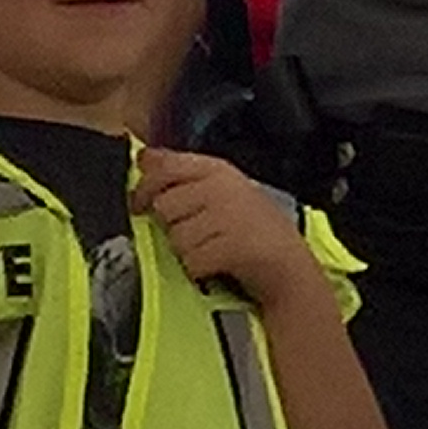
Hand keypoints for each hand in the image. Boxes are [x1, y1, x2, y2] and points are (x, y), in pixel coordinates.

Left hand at [137, 147, 332, 315]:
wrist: (288, 266)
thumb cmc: (252, 228)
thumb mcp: (222, 190)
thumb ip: (183, 174)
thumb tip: (142, 159)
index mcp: (218, 169)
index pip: (167, 166)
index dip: (146, 186)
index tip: (139, 203)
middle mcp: (222, 187)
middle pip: (164, 206)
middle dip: (172, 225)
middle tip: (196, 233)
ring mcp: (228, 217)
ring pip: (175, 237)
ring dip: (186, 250)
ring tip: (210, 248)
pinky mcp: (231, 247)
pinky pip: (191, 260)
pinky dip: (198, 269)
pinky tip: (216, 264)